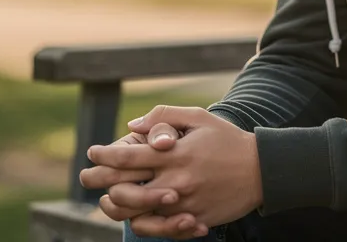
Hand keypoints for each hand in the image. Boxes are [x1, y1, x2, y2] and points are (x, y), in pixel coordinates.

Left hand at [91, 105, 262, 239]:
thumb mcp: (199, 118)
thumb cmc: (228, 140)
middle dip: (97, 181)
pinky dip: (143, 223)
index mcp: (175, 154)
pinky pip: (160, 229)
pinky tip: (136, 214)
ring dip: (116, 206)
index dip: (103, 156)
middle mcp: (175, 181)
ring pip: (137, 213)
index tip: (92, 152)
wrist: (261, 170)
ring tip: (108, 198)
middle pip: (123, 188)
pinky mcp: (193, 221)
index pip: (127, 157)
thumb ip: (164, 117)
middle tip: (85, 177)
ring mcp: (184, 204)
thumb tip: (133, 125)